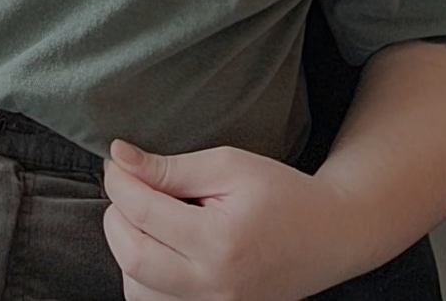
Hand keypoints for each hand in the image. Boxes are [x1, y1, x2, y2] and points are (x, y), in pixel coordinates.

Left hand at [102, 140, 353, 300]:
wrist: (330, 236)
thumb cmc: (282, 192)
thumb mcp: (230, 165)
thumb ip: (172, 168)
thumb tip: (119, 157)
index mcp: (220, 242)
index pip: (144, 213)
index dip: (120, 182)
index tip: (115, 160)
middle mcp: (214, 287)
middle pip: (132, 258)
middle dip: (117, 215)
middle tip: (128, 184)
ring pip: (138, 289)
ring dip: (128, 247)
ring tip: (146, 215)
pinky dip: (144, 276)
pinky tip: (159, 244)